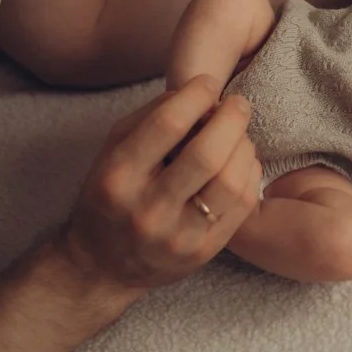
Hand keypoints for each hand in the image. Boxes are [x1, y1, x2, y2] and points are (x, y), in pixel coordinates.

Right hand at [55, 75, 262, 293]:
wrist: (102, 267)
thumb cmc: (111, 196)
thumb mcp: (112, 151)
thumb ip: (150, 117)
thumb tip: (196, 93)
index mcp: (118, 178)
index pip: (166, 125)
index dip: (195, 96)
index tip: (208, 84)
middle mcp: (147, 210)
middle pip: (206, 154)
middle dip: (231, 119)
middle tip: (239, 104)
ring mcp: (178, 236)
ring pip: (231, 181)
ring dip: (244, 147)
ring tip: (240, 135)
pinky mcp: (204, 252)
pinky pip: (244, 204)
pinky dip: (250, 174)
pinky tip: (242, 163)